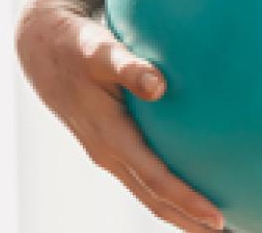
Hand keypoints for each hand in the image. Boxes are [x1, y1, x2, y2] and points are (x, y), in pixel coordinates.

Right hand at [13, 0, 226, 232]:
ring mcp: (109, 151)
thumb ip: (130, 66)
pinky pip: (143, 175)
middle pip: (153, 197)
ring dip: (178, 211)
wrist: (45, 49)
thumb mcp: (101, 50)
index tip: (217, 216)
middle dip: (187, 219)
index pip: (154, 178)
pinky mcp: (113, 142)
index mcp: (109, 136)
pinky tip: (188, 188)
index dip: (185, 199)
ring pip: (147, 191)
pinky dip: (166, 190)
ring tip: (213, 225)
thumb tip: (159, 85)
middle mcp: (109, 152)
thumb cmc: (78, 46)